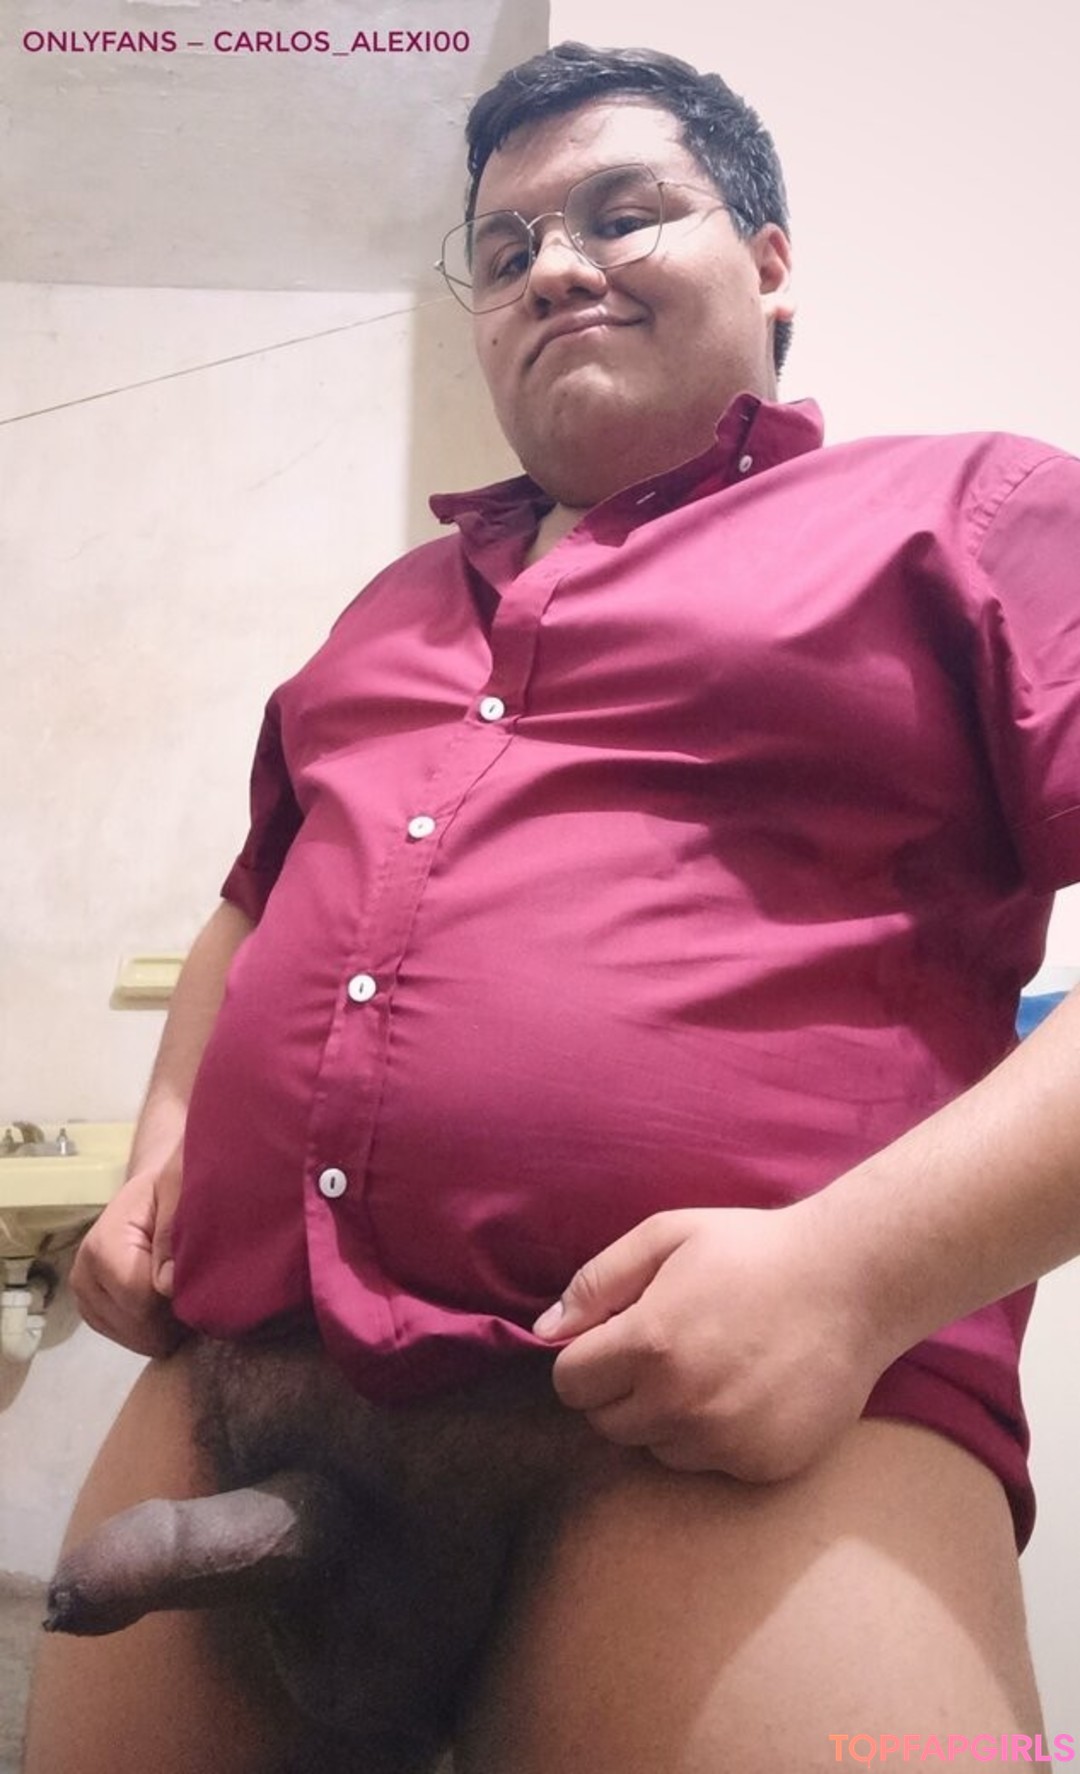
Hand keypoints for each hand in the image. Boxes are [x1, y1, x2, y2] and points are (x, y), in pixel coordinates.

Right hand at [71, 1149, 186, 1358]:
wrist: (151, 1193)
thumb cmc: (170, 1188)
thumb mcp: (179, 1193)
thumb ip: (173, 1233)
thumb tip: (167, 1285)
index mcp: (103, 1247)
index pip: (140, 1299)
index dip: (177, 1300)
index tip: (204, 1283)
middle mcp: (84, 1276)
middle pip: (136, 1325)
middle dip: (174, 1319)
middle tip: (202, 1292)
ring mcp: (85, 1297)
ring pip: (133, 1337)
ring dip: (166, 1327)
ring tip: (186, 1295)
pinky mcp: (93, 1310)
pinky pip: (128, 1337)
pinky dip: (154, 1331)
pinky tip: (171, 1308)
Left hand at [533, 1204, 883, 1481]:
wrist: (853, 1282)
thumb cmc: (751, 1249)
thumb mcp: (665, 1236)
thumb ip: (596, 1283)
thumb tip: (544, 1329)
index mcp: (649, 1345)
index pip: (570, 1384)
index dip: (586, 1360)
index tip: (614, 1341)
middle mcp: (681, 1404)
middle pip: (606, 1424)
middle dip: (621, 1390)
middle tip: (665, 1351)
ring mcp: (724, 1441)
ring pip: (656, 1449)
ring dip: (666, 1417)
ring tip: (709, 1368)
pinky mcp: (762, 1465)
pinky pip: (708, 1464)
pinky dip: (715, 1436)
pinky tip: (745, 1391)